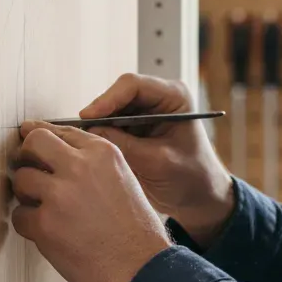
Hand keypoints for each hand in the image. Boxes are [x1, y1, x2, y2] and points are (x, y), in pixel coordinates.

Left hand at [10, 122, 170, 281]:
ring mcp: (60, 195)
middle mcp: (80, 167)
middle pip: (34, 142)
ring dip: (27, 195)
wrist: (140, 267)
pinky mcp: (45, 224)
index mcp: (102, 153)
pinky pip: (19, 216)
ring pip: (21, 180)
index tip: (31, 142)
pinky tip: (46, 231)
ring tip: (43, 208)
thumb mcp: (124, 180)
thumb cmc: (135, 230)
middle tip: (29, 169)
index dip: (43, 138)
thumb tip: (58, 154)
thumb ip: (93, 163)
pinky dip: (28, 224)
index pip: (60, 131)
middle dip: (26, 155)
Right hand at [76, 73, 235, 245]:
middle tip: (81, 132)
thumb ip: (126, 145)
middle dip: (100, 113)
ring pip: (111, 109)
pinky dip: (102, 134)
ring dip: (99, 124)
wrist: (200, 196)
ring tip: (86, 141)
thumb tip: (92, 131)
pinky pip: (112, 124)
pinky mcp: (136, 127)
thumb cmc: (193, 178)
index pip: (133, 85)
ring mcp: (147, 111)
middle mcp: (159, 98)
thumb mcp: (158, 163)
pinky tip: (95, 147)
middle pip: (118, 95)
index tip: (89, 116)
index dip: (107, 99)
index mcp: (175, 97)